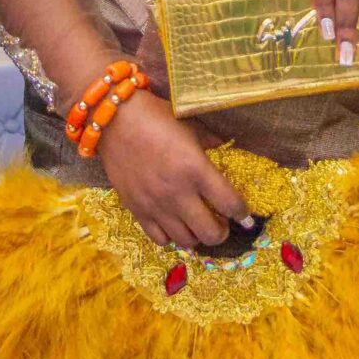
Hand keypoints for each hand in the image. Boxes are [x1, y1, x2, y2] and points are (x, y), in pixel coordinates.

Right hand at [94, 93, 248, 248]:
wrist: (114, 120)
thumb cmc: (156, 117)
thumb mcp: (191, 125)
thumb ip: (211, 141)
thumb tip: (226, 146)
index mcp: (196, 169)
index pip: (230, 204)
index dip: (242, 213)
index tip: (245, 215)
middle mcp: (179, 193)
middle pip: (211, 233)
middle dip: (222, 232)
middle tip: (222, 224)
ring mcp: (157, 205)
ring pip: (187, 241)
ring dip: (198, 236)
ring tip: (198, 225)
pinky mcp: (137, 210)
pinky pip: (160, 239)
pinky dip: (171, 237)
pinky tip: (174, 225)